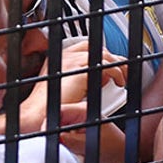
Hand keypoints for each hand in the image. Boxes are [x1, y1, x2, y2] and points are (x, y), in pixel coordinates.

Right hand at [11, 42, 126, 135]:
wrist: (38, 115)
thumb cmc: (53, 106)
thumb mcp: (72, 87)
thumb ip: (86, 77)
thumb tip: (106, 75)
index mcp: (60, 58)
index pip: (87, 48)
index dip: (103, 56)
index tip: (113, 69)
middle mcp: (64, 56)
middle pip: (97, 49)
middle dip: (114, 59)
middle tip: (123, 73)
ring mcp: (71, 61)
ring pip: (104, 55)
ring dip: (117, 67)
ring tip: (122, 80)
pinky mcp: (78, 71)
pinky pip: (106, 66)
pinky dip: (117, 73)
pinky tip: (118, 83)